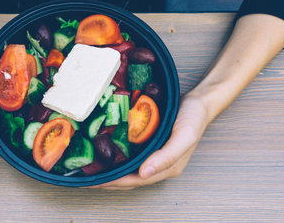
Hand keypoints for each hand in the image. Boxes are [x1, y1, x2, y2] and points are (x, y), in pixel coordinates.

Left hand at [90, 93, 207, 189]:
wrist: (198, 102)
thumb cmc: (193, 119)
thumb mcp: (185, 136)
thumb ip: (166, 156)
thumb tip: (144, 174)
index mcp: (166, 168)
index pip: (136, 181)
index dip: (115, 182)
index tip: (95, 182)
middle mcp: (157, 165)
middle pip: (128, 178)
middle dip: (107, 180)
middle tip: (85, 178)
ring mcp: (152, 155)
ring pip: (127, 167)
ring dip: (109, 170)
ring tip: (89, 168)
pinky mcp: (148, 143)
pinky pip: (129, 154)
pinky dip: (115, 156)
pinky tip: (102, 152)